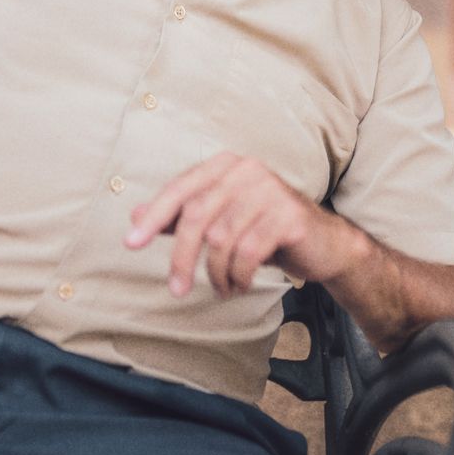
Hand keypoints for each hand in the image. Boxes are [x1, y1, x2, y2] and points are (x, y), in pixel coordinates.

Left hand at [124, 152, 352, 298]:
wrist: (323, 245)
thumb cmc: (264, 231)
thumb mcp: (220, 222)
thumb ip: (180, 217)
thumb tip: (134, 216)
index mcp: (224, 165)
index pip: (179, 190)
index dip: (153, 217)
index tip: (130, 244)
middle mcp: (246, 170)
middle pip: (196, 216)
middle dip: (181, 257)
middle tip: (175, 289)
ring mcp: (270, 190)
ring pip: (221, 239)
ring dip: (216, 273)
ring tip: (221, 288)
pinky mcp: (288, 215)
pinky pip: (248, 252)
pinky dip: (237, 275)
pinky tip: (239, 284)